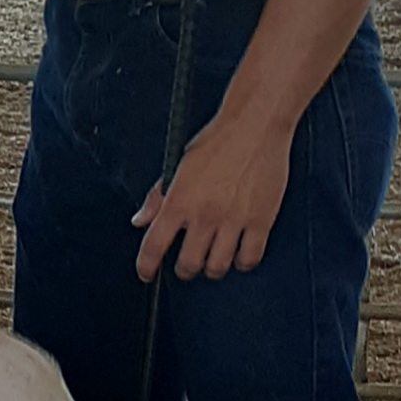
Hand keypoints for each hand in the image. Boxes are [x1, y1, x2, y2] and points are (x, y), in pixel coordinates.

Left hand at [133, 105, 294, 281]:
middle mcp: (204, 214)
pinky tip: (239, 254)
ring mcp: (233, 220)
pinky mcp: (260, 221)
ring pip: (218, 267)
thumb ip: (158, 197)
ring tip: (214, 258)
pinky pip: (250, 258)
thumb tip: (140, 221)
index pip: (153, 245)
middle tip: (187, 264)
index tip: (146, 274)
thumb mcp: (177, 165)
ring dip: (213, 268)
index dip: (146, 267)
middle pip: (188, 265)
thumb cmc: (217, 142)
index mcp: (179, 200)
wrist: (255, 126)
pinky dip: (242, 263)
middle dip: (184, 270)